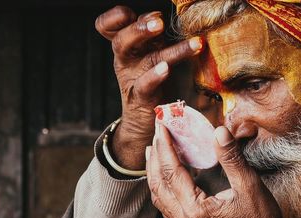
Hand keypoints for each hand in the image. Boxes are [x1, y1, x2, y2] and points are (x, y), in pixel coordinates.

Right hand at [95, 6, 202, 169]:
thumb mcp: (149, 53)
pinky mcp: (143, 98)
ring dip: (171, 50)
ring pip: (146, 61)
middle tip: (158, 21)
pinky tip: (166, 69)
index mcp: (125, 47)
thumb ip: (152, 35)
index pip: (107, 27)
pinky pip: (146, 86)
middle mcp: (125, 60)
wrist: (144, 121)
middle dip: (139, 28)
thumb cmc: (151, 81)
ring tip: (194, 44)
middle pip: (121, 40)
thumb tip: (158, 15)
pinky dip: (156, 76)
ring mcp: (133, 80)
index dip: (113, 17)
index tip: (129, 13)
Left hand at [145, 125, 293, 217]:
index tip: (162, 127)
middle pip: (159, 183)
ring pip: (159, 196)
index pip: (172, 171)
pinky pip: (166, 206)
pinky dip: (162, 187)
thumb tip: (219, 131)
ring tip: (154, 152)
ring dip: (154, 172)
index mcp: (195, 208)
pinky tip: (167, 178)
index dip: (165, 146)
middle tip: (156, 134)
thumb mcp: (249, 185)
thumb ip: (231, 158)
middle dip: (155, 156)